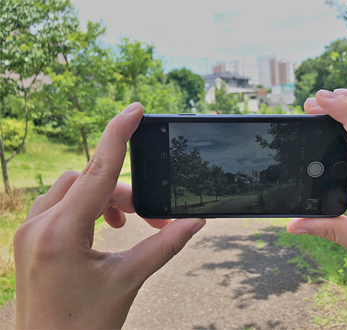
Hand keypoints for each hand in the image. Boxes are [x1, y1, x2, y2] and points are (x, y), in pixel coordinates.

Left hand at [14, 103, 205, 327]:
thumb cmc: (84, 325)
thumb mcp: (128, 281)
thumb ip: (164, 246)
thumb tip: (194, 222)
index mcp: (61, 234)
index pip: (98, 171)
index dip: (119, 135)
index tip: (135, 110)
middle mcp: (39, 225)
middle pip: (90, 181)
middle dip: (125, 193)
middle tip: (153, 216)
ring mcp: (31, 230)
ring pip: (74, 189)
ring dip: (106, 198)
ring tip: (127, 224)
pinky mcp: (32, 237)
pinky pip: (62, 203)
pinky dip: (88, 206)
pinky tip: (103, 228)